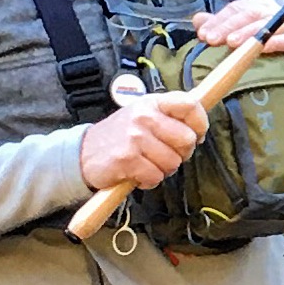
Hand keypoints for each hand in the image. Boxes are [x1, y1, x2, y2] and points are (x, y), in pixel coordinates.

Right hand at [79, 88, 207, 191]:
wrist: (83, 153)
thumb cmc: (121, 137)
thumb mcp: (144, 117)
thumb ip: (170, 118)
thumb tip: (199, 129)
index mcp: (151, 103)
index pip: (190, 105)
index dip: (200, 124)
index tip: (196, 136)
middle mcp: (143, 117)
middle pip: (187, 139)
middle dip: (180, 154)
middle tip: (162, 154)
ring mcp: (134, 137)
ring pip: (173, 163)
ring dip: (163, 170)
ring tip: (145, 163)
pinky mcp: (127, 159)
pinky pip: (156, 177)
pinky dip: (148, 180)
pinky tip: (136, 173)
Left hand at [192, 0, 283, 82]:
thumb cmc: (263, 53)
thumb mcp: (238, 38)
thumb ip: (219, 27)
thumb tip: (198, 19)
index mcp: (258, 7)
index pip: (236, 8)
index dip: (218, 20)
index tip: (203, 34)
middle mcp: (274, 12)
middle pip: (250, 14)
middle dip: (229, 26)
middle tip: (213, 40)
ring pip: (267, 25)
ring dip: (249, 34)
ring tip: (232, 44)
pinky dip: (275, 43)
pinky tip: (261, 48)